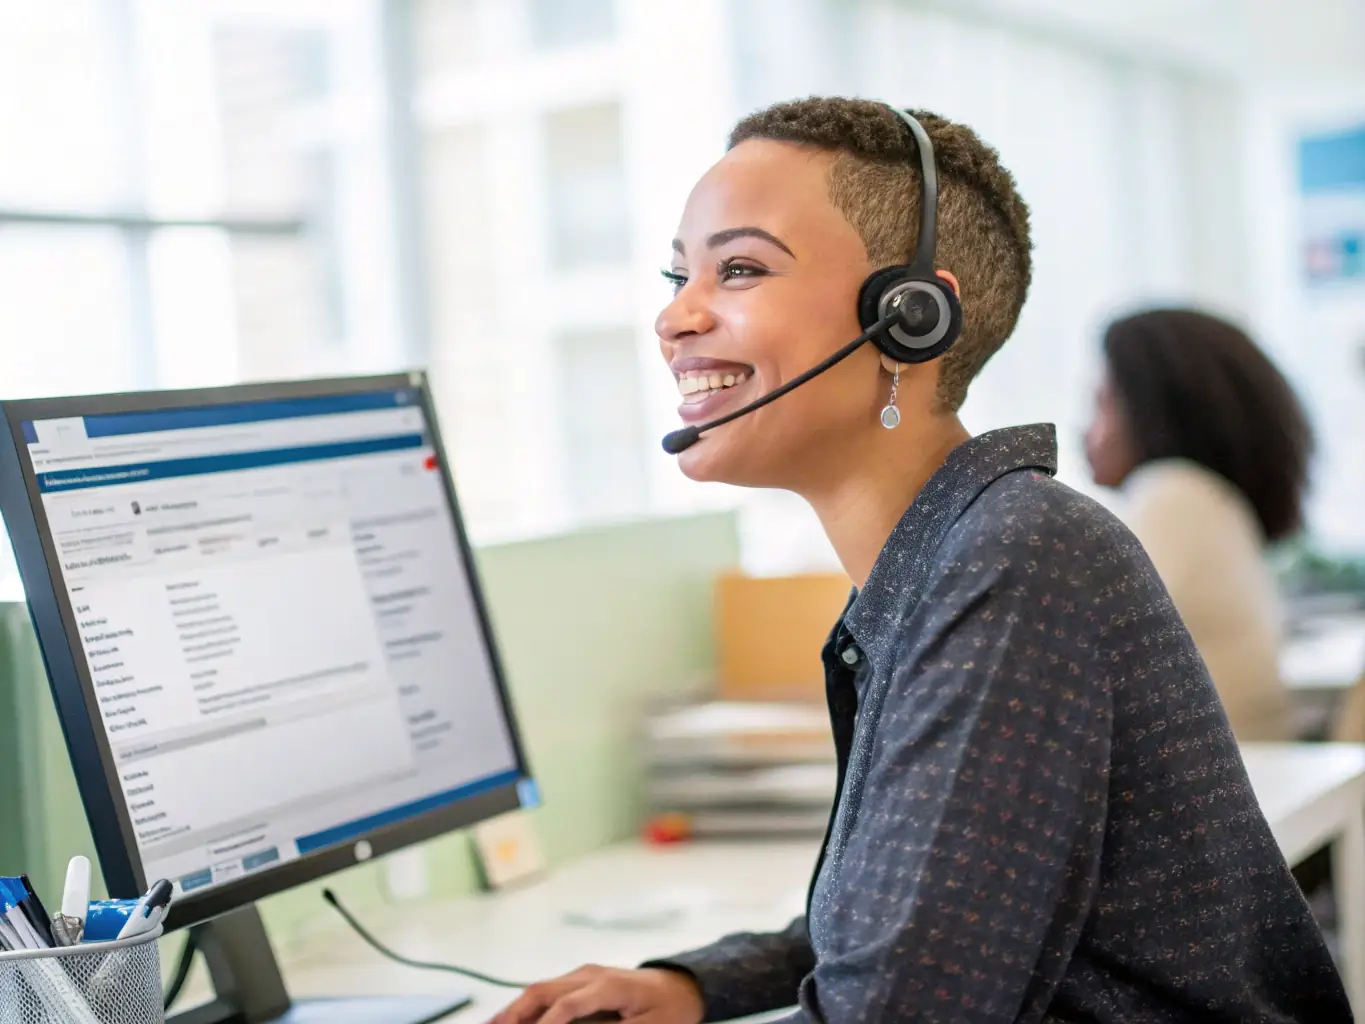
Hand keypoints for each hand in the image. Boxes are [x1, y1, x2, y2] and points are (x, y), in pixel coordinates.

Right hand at [489, 965, 703, 1023]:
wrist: (683, 986)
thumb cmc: (670, 1010)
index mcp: (609, 985)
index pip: (568, 1003)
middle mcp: (591, 974)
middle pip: (544, 990)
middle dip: (516, 1012)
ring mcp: (585, 974)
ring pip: (541, 989)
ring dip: (516, 1008)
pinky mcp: (582, 980)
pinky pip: (549, 991)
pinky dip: (529, 1006)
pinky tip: (514, 1019)